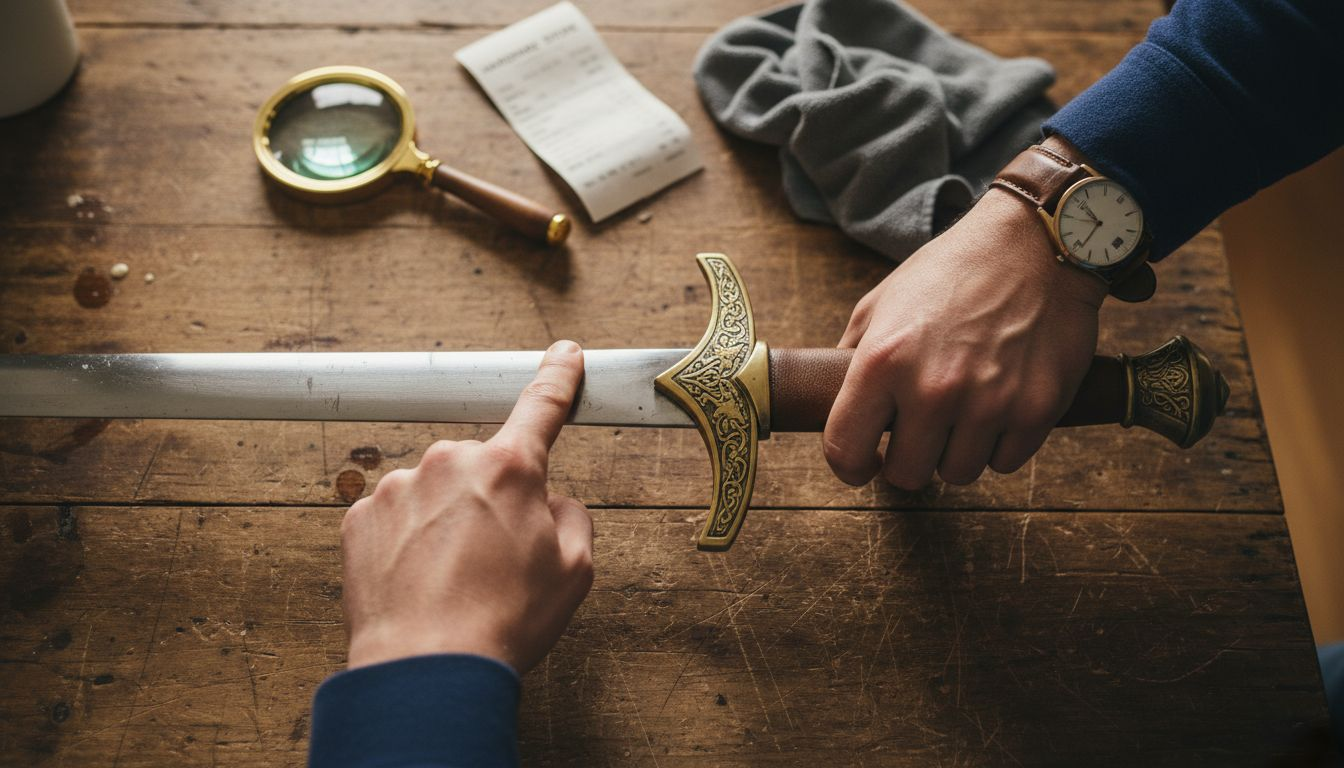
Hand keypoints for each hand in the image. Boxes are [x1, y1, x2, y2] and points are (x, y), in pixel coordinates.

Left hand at [339, 340, 593, 673]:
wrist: (424, 670)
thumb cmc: (502, 624)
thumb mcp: (575, 571)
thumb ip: (572, 517)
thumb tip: (550, 503)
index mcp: (510, 469)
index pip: (542, 406)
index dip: (558, 377)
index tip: (564, 355)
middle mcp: (450, 462)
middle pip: (484, 468)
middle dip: (493, 501)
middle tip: (498, 560)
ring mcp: (399, 487)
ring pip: (437, 493)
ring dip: (447, 524)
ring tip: (453, 583)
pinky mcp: (360, 516)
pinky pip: (397, 517)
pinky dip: (409, 542)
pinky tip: (420, 583)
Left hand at [824, 187, 1107, 488]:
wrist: (1033, 244)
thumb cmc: (951, 271)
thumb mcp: (882, 302)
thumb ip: (851, 355)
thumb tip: (829, 401)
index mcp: (882, 361)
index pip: (845, 451)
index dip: (851, 467)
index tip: (864, 464)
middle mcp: (933, 388)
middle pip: (907, 475)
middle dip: (909, 459)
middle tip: (920, 433)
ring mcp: (988, 403)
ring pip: (958, 474)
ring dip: (956, 452)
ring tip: (962, 412)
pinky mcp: (1036, 409)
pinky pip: (1005, 462)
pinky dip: (1000, 444)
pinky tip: (999, 407)